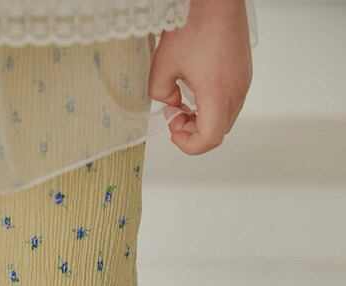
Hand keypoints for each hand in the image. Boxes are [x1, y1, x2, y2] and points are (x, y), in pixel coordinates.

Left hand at [148, 0, 252, 154]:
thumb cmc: (193, 23)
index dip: (188, 144)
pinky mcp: (243, 71)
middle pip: (218, 131)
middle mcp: (236, 90)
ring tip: (183, 102)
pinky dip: (212, 105)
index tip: (173, 130)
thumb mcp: (162, 65)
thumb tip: (170, 103)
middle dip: (193, 131)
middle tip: (174, 115)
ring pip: (225, 117)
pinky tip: (195, 88)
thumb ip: (160, 94)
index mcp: (218, 93)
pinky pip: (230, 101)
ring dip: (203, 119)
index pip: (210, 139)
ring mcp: (243, 81)